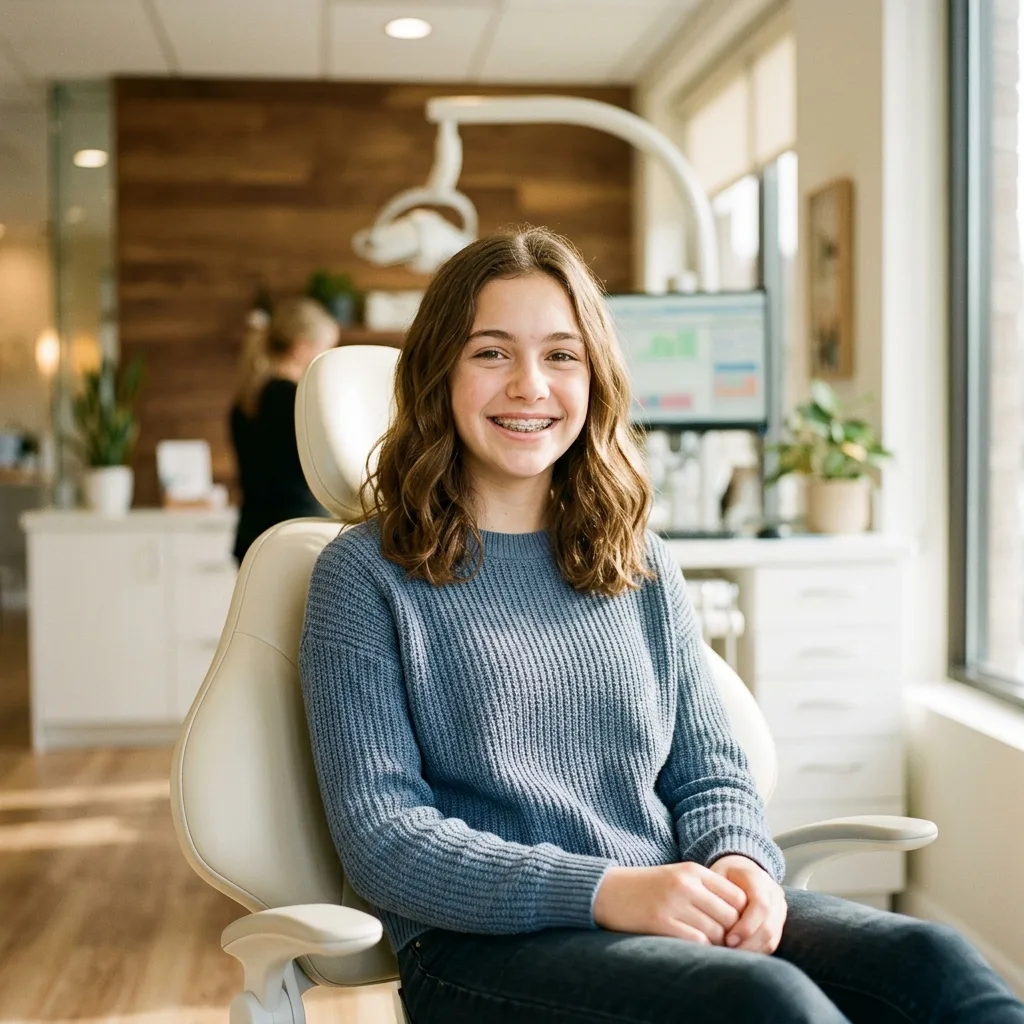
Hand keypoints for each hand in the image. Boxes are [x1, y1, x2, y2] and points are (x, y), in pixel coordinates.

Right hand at [593, 862, 747, 945]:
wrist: (610, 891)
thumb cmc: (650, 888)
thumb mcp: (679, 878)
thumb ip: (708, 890)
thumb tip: (742, 917)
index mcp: (693, 870)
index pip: (737, 896)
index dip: (740, 915)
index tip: (731, 924)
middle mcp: (685, 884)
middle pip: (730, 916)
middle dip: (730, 932)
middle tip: (721, 939)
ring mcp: (672, 903)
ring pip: (715, 932)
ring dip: (715, 943)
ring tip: (705, 943)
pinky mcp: (660, 922)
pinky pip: (696, 941)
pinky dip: (699, 947)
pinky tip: (690, 945)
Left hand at [708, 855, 786, 954]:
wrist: (738, 870)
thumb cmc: (721, 876)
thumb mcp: (715, 876)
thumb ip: (714, 894)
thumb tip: (707, 922)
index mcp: (758, 878)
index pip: (761, 906)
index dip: (747, 926)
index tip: (728, 940)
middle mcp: (773, 893)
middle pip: (769, 925)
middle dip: (749, 943)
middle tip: (729, 952)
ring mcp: (779, 908)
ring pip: (772, 937)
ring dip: (753, 950)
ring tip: (733, 957)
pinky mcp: (779, 922)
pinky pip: (772, 942)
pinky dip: (757, 952)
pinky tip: (741, 956)